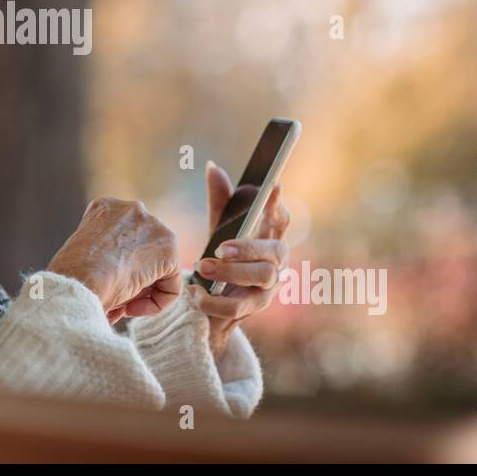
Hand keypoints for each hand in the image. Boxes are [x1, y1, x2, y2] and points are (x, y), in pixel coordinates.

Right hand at [47, 197, 182, 323]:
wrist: (78, 281)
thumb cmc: (72, 275)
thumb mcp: (83, 256)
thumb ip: (106, 256)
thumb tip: (122, 279)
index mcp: (106, 208)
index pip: (122, 240)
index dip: (115, 270)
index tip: (105, 286)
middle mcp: (131, 209)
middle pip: (142, 251)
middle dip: (133, 280)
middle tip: (117, 302)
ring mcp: (153, 225)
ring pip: (157, 267)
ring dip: (143, 292)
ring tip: (123, 307)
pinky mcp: (169, 248)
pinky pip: (172, 283)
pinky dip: (158, 302)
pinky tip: (133, 309)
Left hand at [192, 161, 290, 359]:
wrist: (214, 303)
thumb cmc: (223, 258)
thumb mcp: (219, 228)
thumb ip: (220, 201)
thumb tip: (212, 167)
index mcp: (270, 237)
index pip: (281, 220)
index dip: (278, 205)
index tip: (273, 188)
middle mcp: (276, 262)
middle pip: (274, 252)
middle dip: (248, 248)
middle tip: (219, 248)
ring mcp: (269, 287)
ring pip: (262, 278)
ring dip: (230, 272)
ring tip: (201, 267)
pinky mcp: (254, 309)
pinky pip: (238, 307)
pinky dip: (213, 301)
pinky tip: (194, 293)